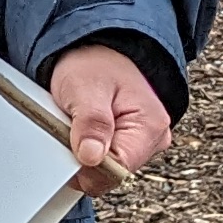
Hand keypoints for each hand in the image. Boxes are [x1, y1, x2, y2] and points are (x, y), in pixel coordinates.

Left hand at [47, 43, 173, 194]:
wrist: (98, 48)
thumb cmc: (95, 63)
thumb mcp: (86, 87)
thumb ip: (91, 123)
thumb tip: (92, 157)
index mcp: (150, 127)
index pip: (117, 171)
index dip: (87, 166)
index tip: (70, 145)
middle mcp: (152, 139)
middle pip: (110, 174)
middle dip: (84, 157)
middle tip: (72, 125)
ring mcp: (141, 143)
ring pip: (104, 169)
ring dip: (83, 151)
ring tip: (78, 122)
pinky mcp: (127, 144)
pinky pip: (102, 160)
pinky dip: (86, 148)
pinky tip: (82, 129)